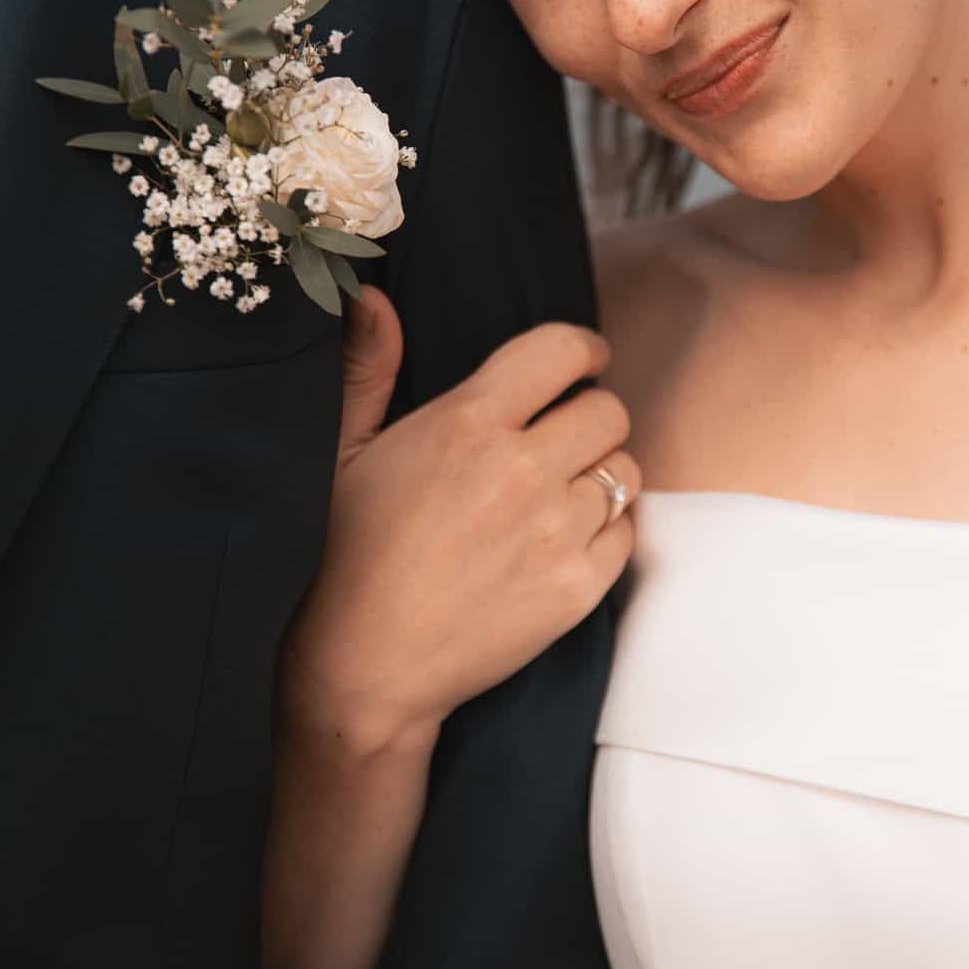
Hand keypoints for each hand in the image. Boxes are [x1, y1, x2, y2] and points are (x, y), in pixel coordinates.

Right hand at [283, 286, 638, 750]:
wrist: (360, 670)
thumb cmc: (340, 556)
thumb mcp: (341, 453)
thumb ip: (369, 370)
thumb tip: (373, 298)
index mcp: (465, 423)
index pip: (562, 351)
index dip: (582, 351)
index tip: (582, 362)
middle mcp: (520, 470)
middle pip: (608, 410)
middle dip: (589, 417)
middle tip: (560, 439)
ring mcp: (554, 534)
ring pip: (626, 471)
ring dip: (601, 475)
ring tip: (557, 494)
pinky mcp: (576, 591)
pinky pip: (628, 534)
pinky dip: (607, 532)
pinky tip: (563, 541)